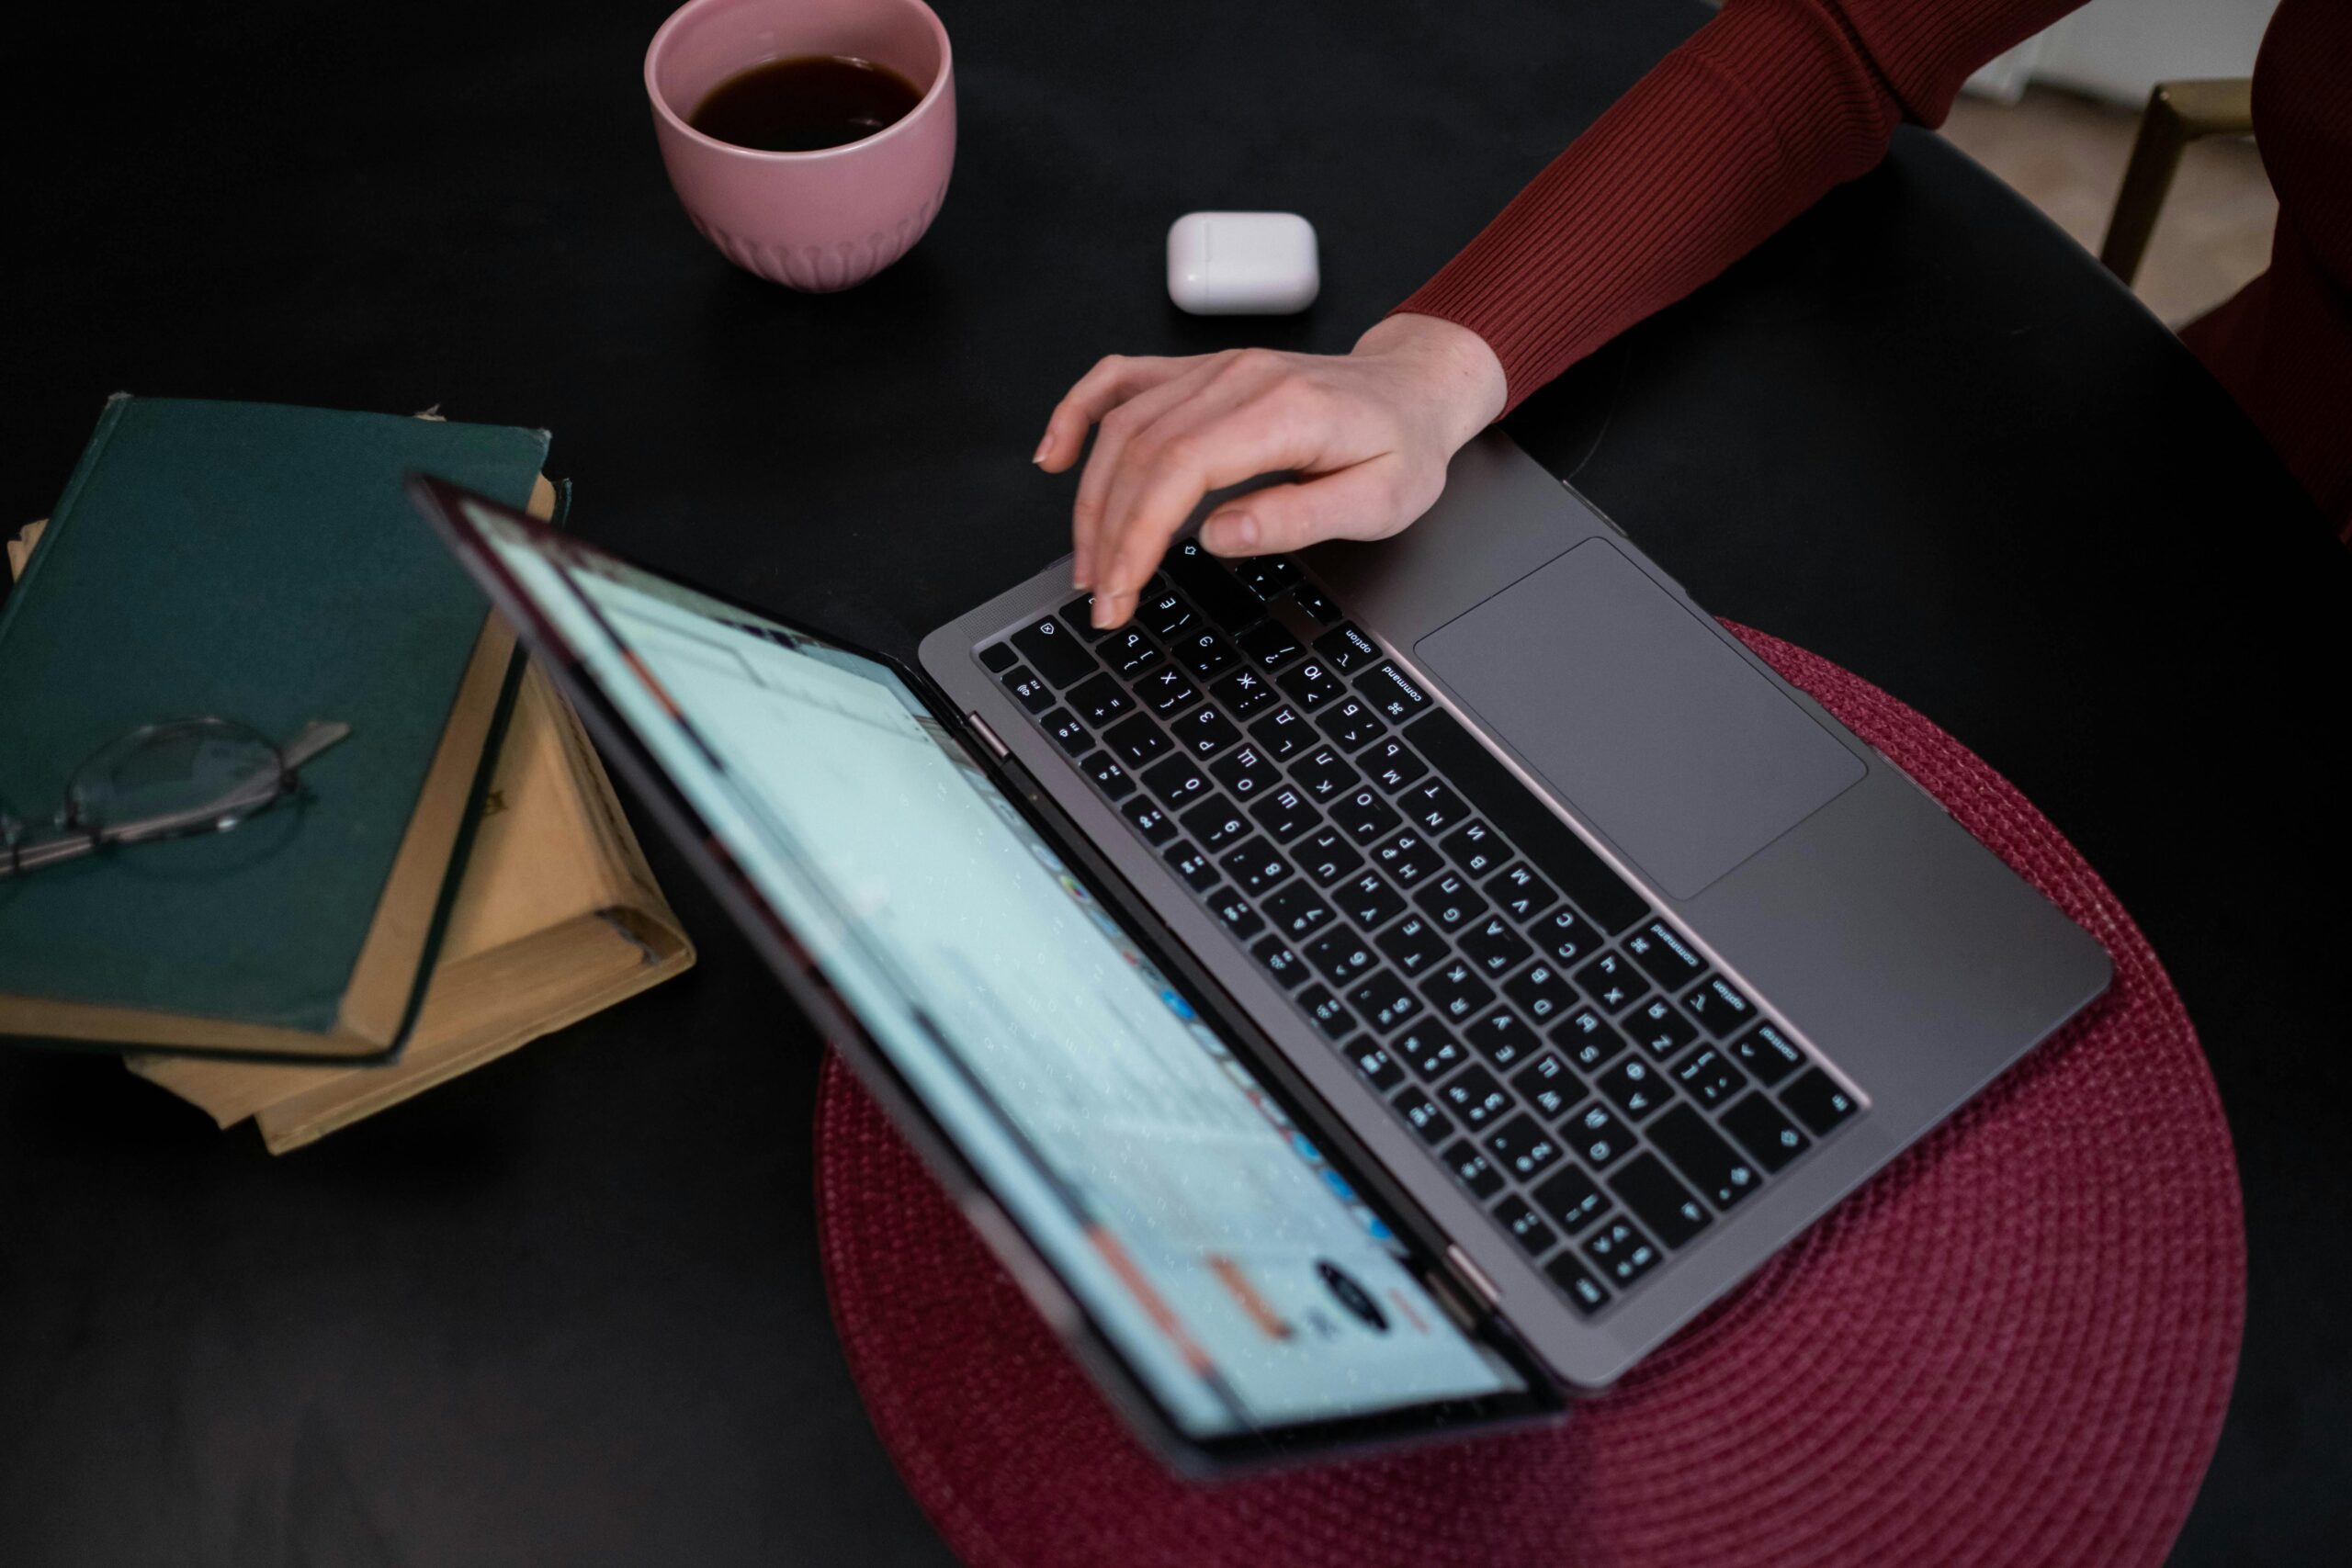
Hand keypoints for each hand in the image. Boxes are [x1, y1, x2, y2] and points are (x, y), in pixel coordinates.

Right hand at [1033, 313, 1506, 628]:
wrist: (1414, 389)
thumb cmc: (1402, 446)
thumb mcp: (1380, 502)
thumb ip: (1300, 517)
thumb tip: (1220, 535)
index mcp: (1283, 410)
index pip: (1179, 469)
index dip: (1138, 534)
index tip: (1121, 589)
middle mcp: (1238, 377)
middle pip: (1139, 452)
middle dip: (1107, 533)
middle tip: (1103, 600)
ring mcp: (1213, 368)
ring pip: (1121, 427)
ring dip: (1090, 498)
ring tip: (1089, 563)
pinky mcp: (1200, 372)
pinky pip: (1120, 380)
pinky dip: (1078, 413)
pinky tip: (1055, 456)